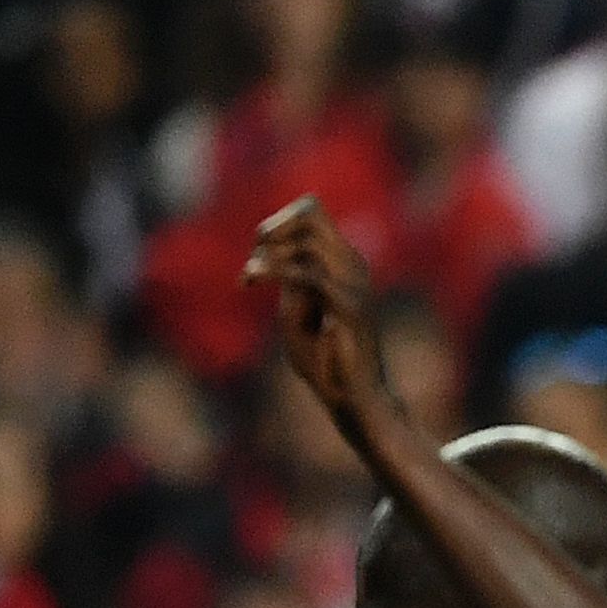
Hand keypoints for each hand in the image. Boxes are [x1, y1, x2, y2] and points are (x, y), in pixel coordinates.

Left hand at [248, 197, 388, 433]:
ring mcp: (355, 284)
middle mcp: (354, 266)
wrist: (352, 398)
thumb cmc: (324, 358)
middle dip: (274, 228)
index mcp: (345, 262)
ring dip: (270, 254)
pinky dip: (272, 271)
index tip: (261, 249)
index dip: (280, 220)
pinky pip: (308, 273)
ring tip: (251, 276)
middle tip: (256, 255)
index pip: (312, 210)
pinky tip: (251, 282)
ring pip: (308, 238)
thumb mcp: (299, 306)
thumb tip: (269, 247)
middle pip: (311, 212)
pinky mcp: (350, 307)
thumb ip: (291, 274)